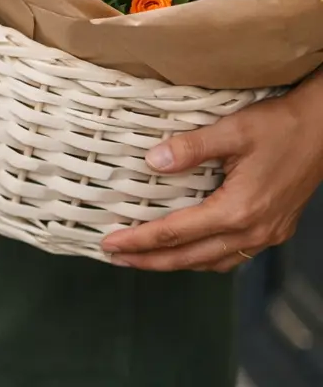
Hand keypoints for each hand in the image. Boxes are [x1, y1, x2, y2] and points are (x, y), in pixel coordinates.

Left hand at [101, 85, 322, 271]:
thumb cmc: (280, 126)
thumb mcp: (232, 130)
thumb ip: (190, 148)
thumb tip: (152, 162)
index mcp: (239, 209)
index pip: (176, 233)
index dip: (139, 240)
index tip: (109, 244)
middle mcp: (254, 229)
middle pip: (191, 257)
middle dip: (150, 261)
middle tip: (115, 258)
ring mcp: (267, 233)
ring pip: (212, 262)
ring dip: (176, 263)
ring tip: (143, 258)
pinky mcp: (275, 229)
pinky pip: (233, 255)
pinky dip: (204, 257)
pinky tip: (187, 250)